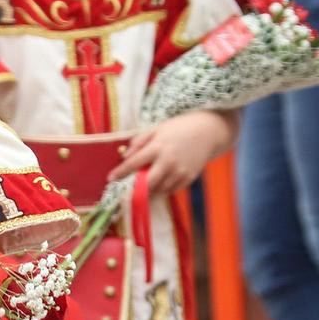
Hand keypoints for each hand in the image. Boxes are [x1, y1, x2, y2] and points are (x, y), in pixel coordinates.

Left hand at [110, 111, 234, 195]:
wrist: (208, 131)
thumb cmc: (179, 128)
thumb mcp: (157, 129)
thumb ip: (139, 141)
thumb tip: (125, 156)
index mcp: (158, 147)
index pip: (134, 163)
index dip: (121, 172)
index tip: (110, 178)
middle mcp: (169, 161)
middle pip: (147, 183)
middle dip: (134, 190)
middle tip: (124, 192)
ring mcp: (180, 171)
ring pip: (159, 190)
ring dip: (148, 192)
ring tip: (140, 191)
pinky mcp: (189, 178)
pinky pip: (171, 190)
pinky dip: (162, 191)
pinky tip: (157, 187)